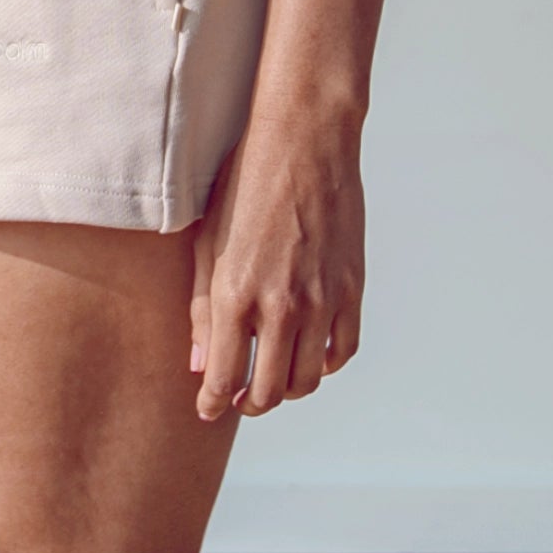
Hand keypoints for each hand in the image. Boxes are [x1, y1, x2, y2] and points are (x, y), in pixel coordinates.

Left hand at [188, 115, 365, 421]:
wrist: (304, 143)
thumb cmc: (244, 187)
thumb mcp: (207, 245)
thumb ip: (203, 310)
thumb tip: (201, 366)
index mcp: (236, 295)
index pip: (224, 379)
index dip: (213, 404)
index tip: (208, 409)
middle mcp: (281, 306)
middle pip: (269, 391)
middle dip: (249, 404)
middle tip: (240, 399)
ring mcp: (322, 300)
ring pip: (309, 379)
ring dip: (288, 390)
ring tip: (273, 380)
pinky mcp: (351, 289)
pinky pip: (343, 350)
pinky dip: (325, 365)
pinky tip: (309, 356)